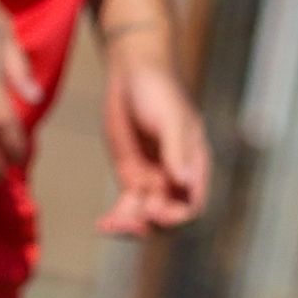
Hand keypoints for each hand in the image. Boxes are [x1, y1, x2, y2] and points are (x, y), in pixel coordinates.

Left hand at [92, 32, 209, 236]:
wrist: (133, 72)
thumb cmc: (158, 89)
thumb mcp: (170, 118)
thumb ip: (177, 150)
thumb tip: (184, 182)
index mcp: (193, 165)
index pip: (192, 204)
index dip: (176, 216)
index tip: (153, 209)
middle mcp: (175, 176)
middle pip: (168, 217)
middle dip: (150, 223)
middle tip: (128, 219)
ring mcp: (152, 177)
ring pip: (146, 216)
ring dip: (130, 225)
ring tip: (110, 225)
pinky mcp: (131, 174)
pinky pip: (127, 205)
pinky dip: (117, 218)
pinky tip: (103, 224)